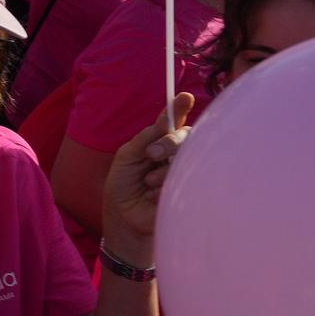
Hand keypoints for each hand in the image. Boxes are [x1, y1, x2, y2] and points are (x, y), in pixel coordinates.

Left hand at [102, 93, 191, 261]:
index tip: (184, 97)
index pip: (173, 122)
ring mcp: (185, 171)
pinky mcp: (191, 190)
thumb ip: (145, 138)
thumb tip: (166, 120)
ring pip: (187, 158)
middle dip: (169, 142)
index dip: (180, 108)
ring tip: (147, 184)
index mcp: (159, 143)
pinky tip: (155, 197)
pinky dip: (165, 187)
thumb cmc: (123, 185)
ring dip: (162, 171)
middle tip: (152, 154)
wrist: (124, 218)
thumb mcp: (127, 157)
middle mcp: (176, 154)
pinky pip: (188, 179)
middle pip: (185, 136)